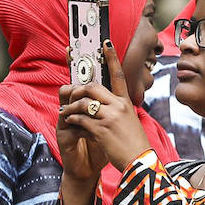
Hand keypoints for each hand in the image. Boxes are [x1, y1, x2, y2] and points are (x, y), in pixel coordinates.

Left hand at [58, 43, 151, 170]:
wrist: (139, 161)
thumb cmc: (133, 143)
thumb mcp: (129, 121)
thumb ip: (117, 110)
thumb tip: (101, 104)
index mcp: (126, 103)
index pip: (119, 75)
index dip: (112, 57)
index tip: (105, 42)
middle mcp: (119, 106)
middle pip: (92, 87)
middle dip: (77, 90)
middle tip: (70, 95)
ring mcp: (110, 117)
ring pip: (83, 103)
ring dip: (71, 108)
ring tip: (66, 112)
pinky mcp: (101, 130)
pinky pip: (80, 119)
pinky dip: (72, 120)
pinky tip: (70, 123)